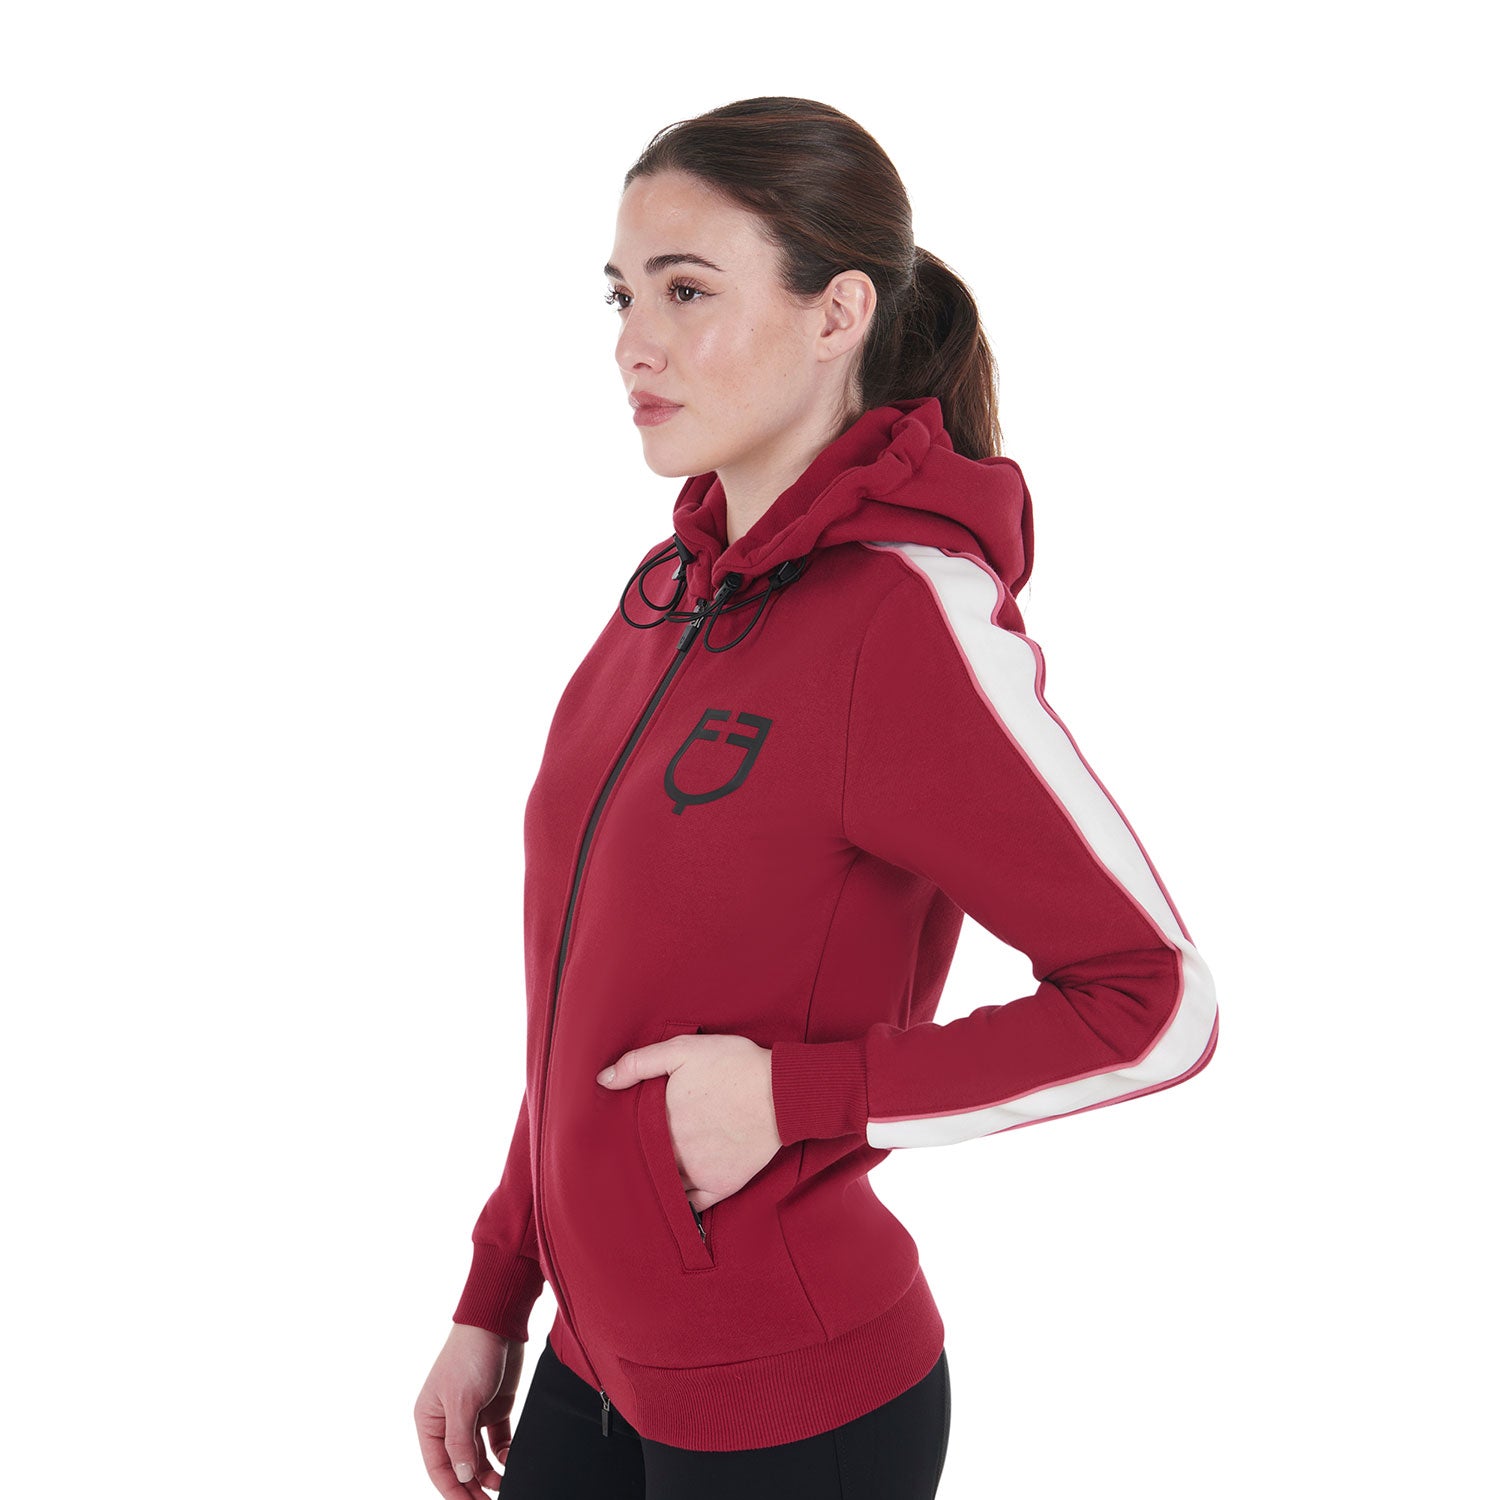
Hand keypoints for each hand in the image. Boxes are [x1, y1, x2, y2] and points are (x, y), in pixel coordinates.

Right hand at [414, 1323, 524, 1497]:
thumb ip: (460, 1442)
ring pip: (479, 1458)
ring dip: (490, 1474)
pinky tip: (511, 1462)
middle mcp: (448, 1421)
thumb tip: (461, 1477)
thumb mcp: (462, 1401)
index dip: (454, 1491)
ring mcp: (472, 1415)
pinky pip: (497, 1442)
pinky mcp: (495, 1408)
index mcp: (429, 1420)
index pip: (439, 1467)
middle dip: (473, 1488)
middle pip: (459, 1466)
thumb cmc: (470, 1355)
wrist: (498, 1321)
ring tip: (504, 1486)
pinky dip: (504, 1455)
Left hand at [596, 1034, 782, 1209]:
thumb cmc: (733, 1065)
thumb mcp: (683, 1050)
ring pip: (664, 1186)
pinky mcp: (722, 1185)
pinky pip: (693, 1206)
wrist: (782, 1090)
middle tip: (623, 1161)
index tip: (613, 1136)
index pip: (628, 1138)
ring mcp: (698, 1173)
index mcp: (660, 1121)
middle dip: (635, 1160)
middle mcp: (675, 1153)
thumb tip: (603, 1080)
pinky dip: (681, 1204)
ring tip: (646, 1179)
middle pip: (644, 1163)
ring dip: (655, 1182)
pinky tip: (675, 1199)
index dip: (619, 1137)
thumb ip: (640, 1062)